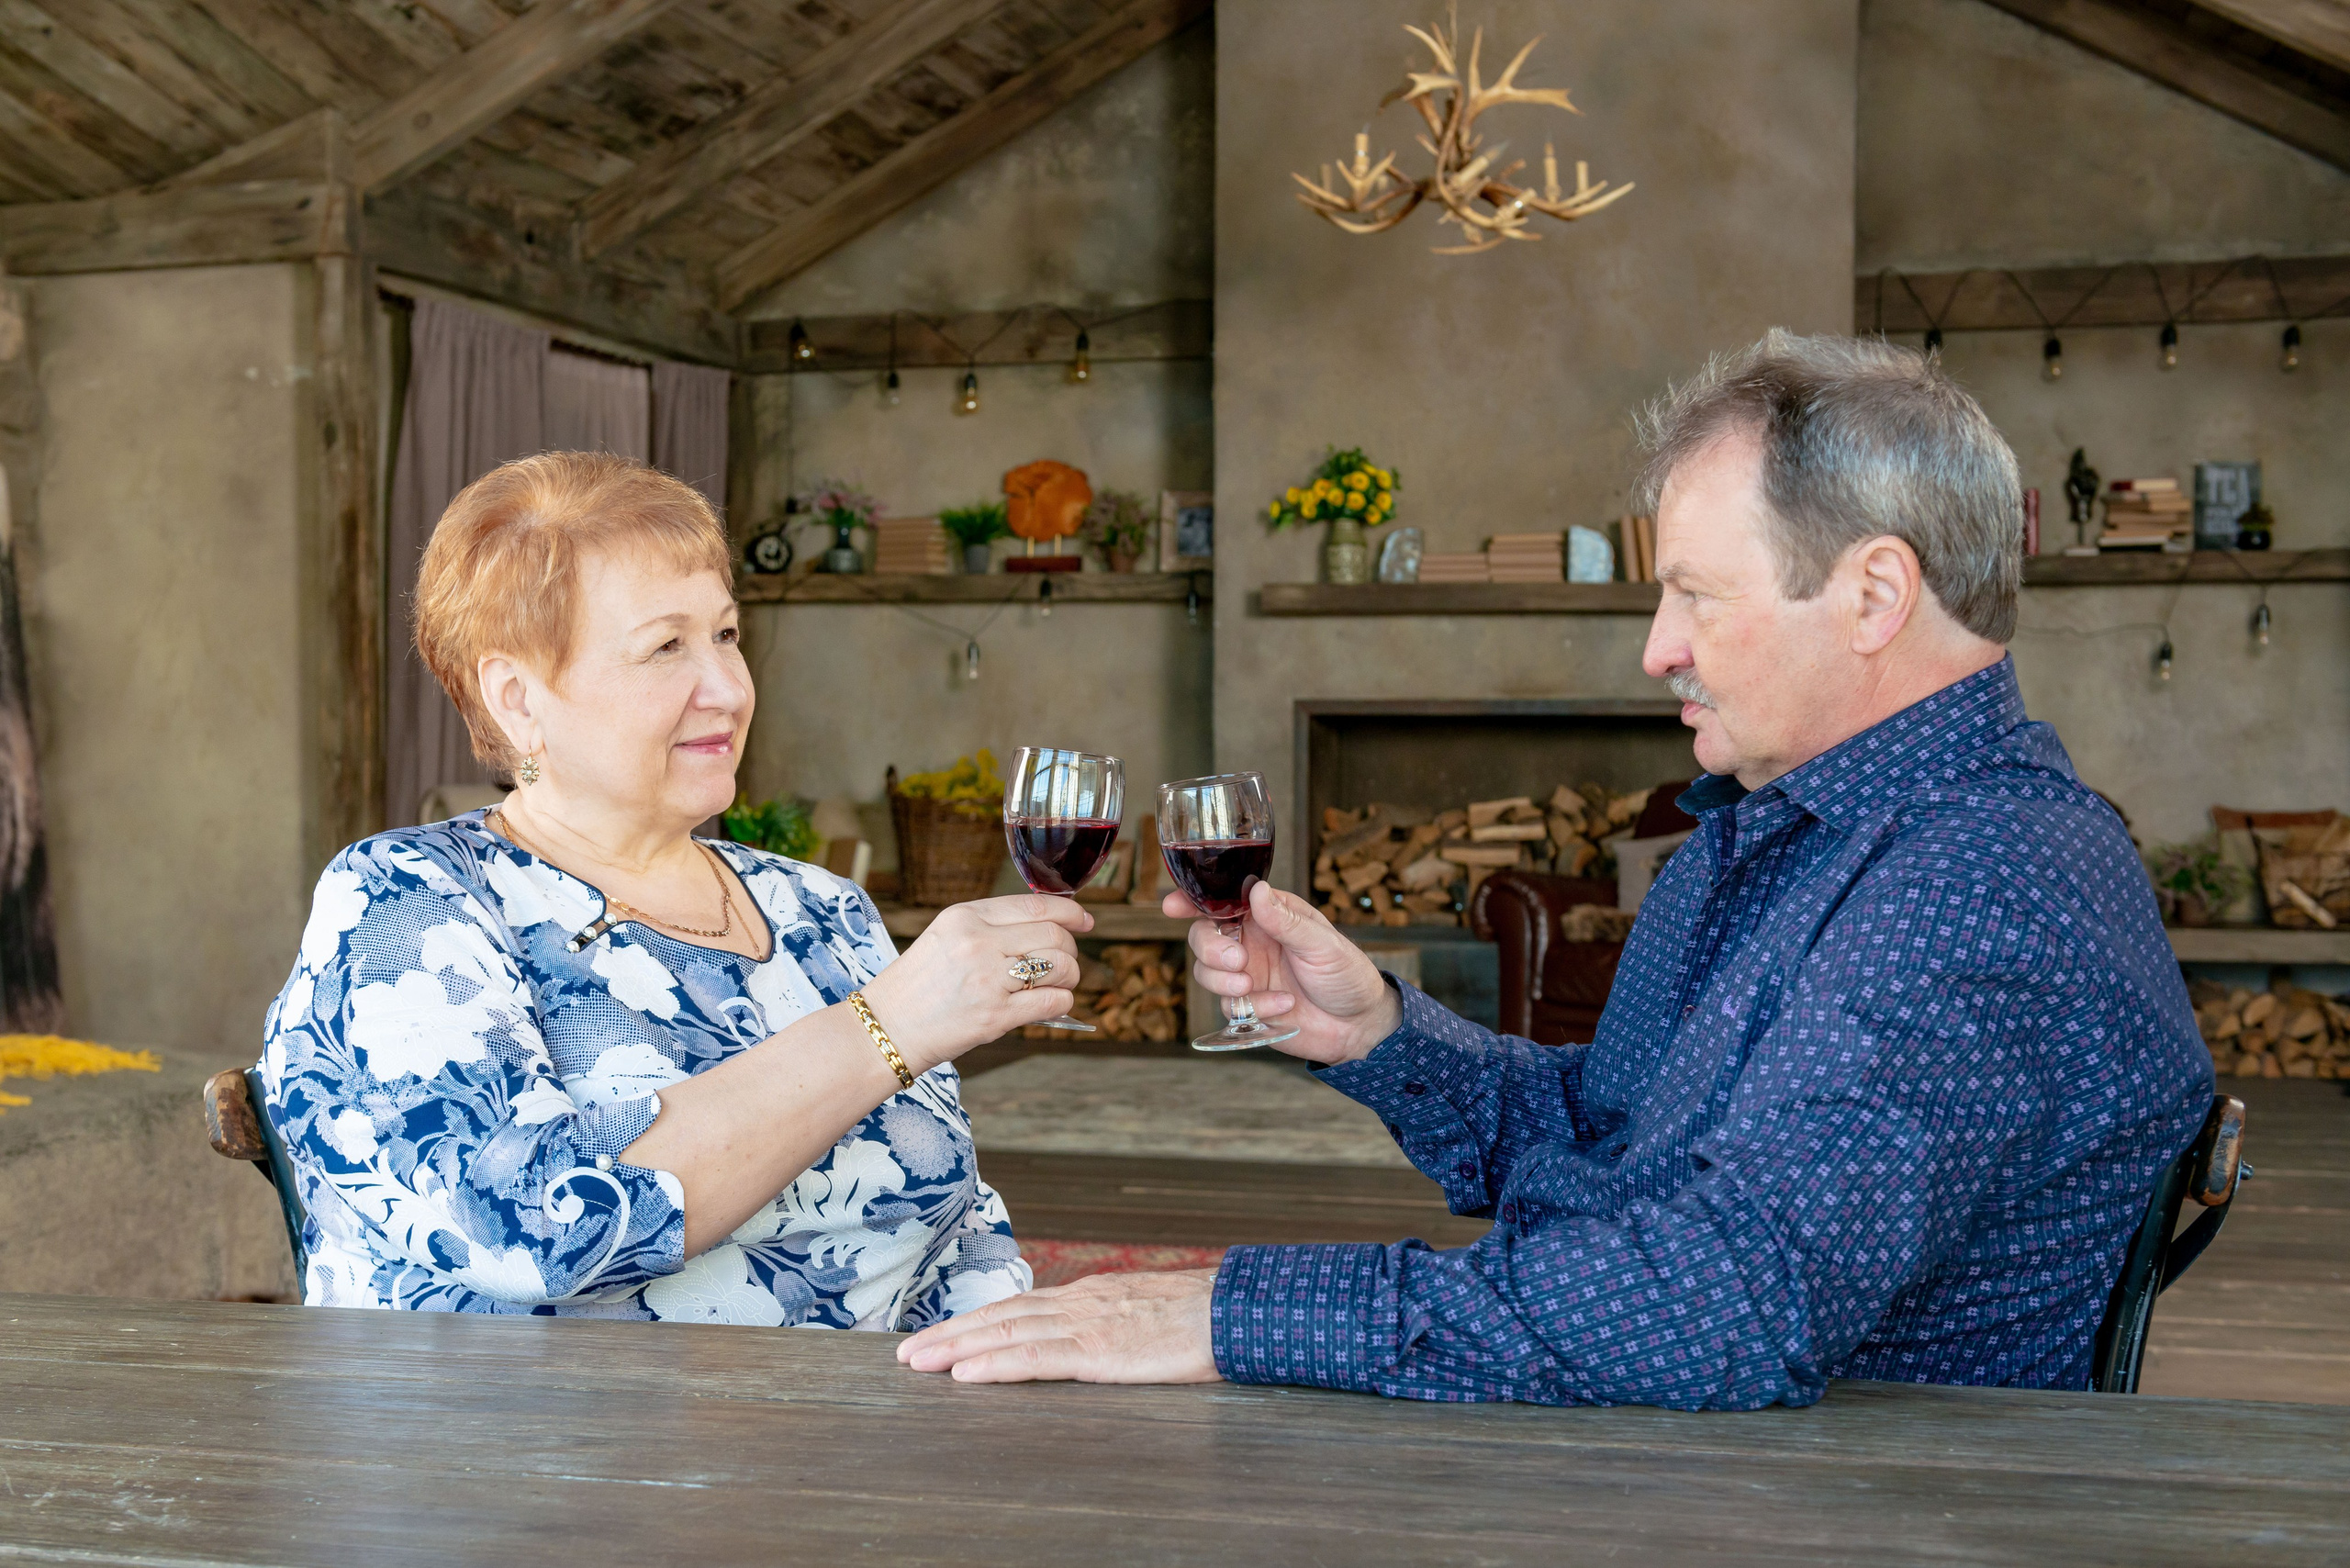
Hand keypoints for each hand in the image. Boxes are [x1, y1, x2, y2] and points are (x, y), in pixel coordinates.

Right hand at [860, 894, 1091, 1072]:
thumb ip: (990, 926)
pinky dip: (1062, 1002)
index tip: (1084, 921)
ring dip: (1070, 976)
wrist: (885, 1028)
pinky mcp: (995, 1016)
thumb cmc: (917, 985)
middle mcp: (977, 943)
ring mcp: (987, 980)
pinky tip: (1050, 1004)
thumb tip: (1047, 924)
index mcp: (965, 916)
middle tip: (1066, 961)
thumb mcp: (946, 936)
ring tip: (1057, 984)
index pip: (1035, 905)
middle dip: (1071, 948)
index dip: (1070, 913)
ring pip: (1061, 966)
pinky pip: (1052, 1002)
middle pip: (1054, 935)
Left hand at [897, 1270, 1221, 1383]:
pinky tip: (966, 1374)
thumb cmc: (1200, 1318)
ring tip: (919, 1362)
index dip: (976, 1321)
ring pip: (1007, 1333)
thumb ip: (1110, 1323)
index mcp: (1089, 1296)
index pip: (1019, 1306)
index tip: (941, 1336)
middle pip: (1001, 1316)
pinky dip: (995, 1364)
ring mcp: (1086, 1324)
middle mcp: (1078, 1303)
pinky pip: (1035, 1358)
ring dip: (957, 1348)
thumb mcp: (1144, 1314)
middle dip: (951, 1334)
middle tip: (907, 1353)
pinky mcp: (1098, 1351)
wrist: (1236, 1311)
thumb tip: (1088, 1340)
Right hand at [1164, 882, 1400, 1066]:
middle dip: (1210, 948)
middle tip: (1236, 960)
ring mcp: (1247, 975)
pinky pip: (1230, 1006)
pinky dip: (1253, 1007)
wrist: (1359, 1027)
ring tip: (1253, 985)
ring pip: (1207, 973)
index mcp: (1268, 916)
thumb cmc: (1347, 975)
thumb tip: (1255, 891)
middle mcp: (1251, 942)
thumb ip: (1285, 920)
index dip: (1193, 901)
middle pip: (1203, 937)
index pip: (1222, 902)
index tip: (1173, 905)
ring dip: (1224, 981)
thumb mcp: (1321, 943)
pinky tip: (1284, 1006)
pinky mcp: (1248, 1007)